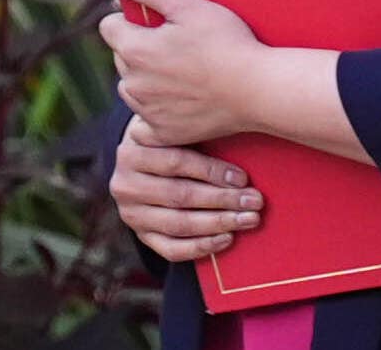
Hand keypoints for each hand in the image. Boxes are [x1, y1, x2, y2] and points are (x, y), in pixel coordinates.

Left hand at [98, 0, 265, 145]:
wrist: (258, 89)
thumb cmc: (226, 42)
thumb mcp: (187, 5)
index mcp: (134, 50)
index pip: (109, 27)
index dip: (132, 19)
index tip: (160, 22)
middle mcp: (133, 84)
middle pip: (121, 57)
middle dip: (140, 48)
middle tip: (179, 45)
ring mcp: (147, 112)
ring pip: (132, 88)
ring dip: (146, 79)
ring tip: (183, 71)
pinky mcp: (163, 134)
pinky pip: (144, 122)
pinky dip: (156, 111)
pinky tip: (180, 100)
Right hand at [111, 114, 262, 261]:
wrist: (142, 164)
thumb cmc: (169, 142)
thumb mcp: (175, 131)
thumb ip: (196, 135)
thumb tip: (242, 140)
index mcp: (132, 152)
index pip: (176, 163)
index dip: (211, 171)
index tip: (243, 178)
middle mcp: (125, 185)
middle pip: (179, 195)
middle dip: (222, 200)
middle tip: (254, 201)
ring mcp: (131, 214)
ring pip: (179, 224)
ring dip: (218, 223)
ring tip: (248, 219)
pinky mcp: (141, 236)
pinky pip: (172, 249)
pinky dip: (202, 246)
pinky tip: (227, 238)